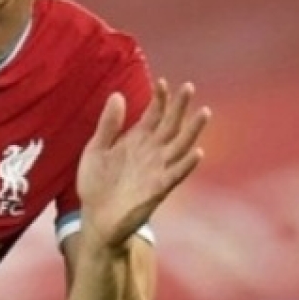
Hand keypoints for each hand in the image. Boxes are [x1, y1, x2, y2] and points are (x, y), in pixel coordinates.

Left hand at [76, 79, 210, 248]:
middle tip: (188, 86)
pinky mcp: (158, 189)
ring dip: (192, 130)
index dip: (159, 99)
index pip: (153, 115)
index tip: (163, 82)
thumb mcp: (96, 149)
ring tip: (204, 112)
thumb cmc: (96, 183)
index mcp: (136, 141)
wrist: (95, 217)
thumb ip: (108, 125)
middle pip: (170, 125)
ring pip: (180, 146)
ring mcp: (157, 170)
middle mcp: (150, 153)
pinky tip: (196, 152)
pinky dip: (187, 164)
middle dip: (179, 107)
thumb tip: (117, 94)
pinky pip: (176, 174)